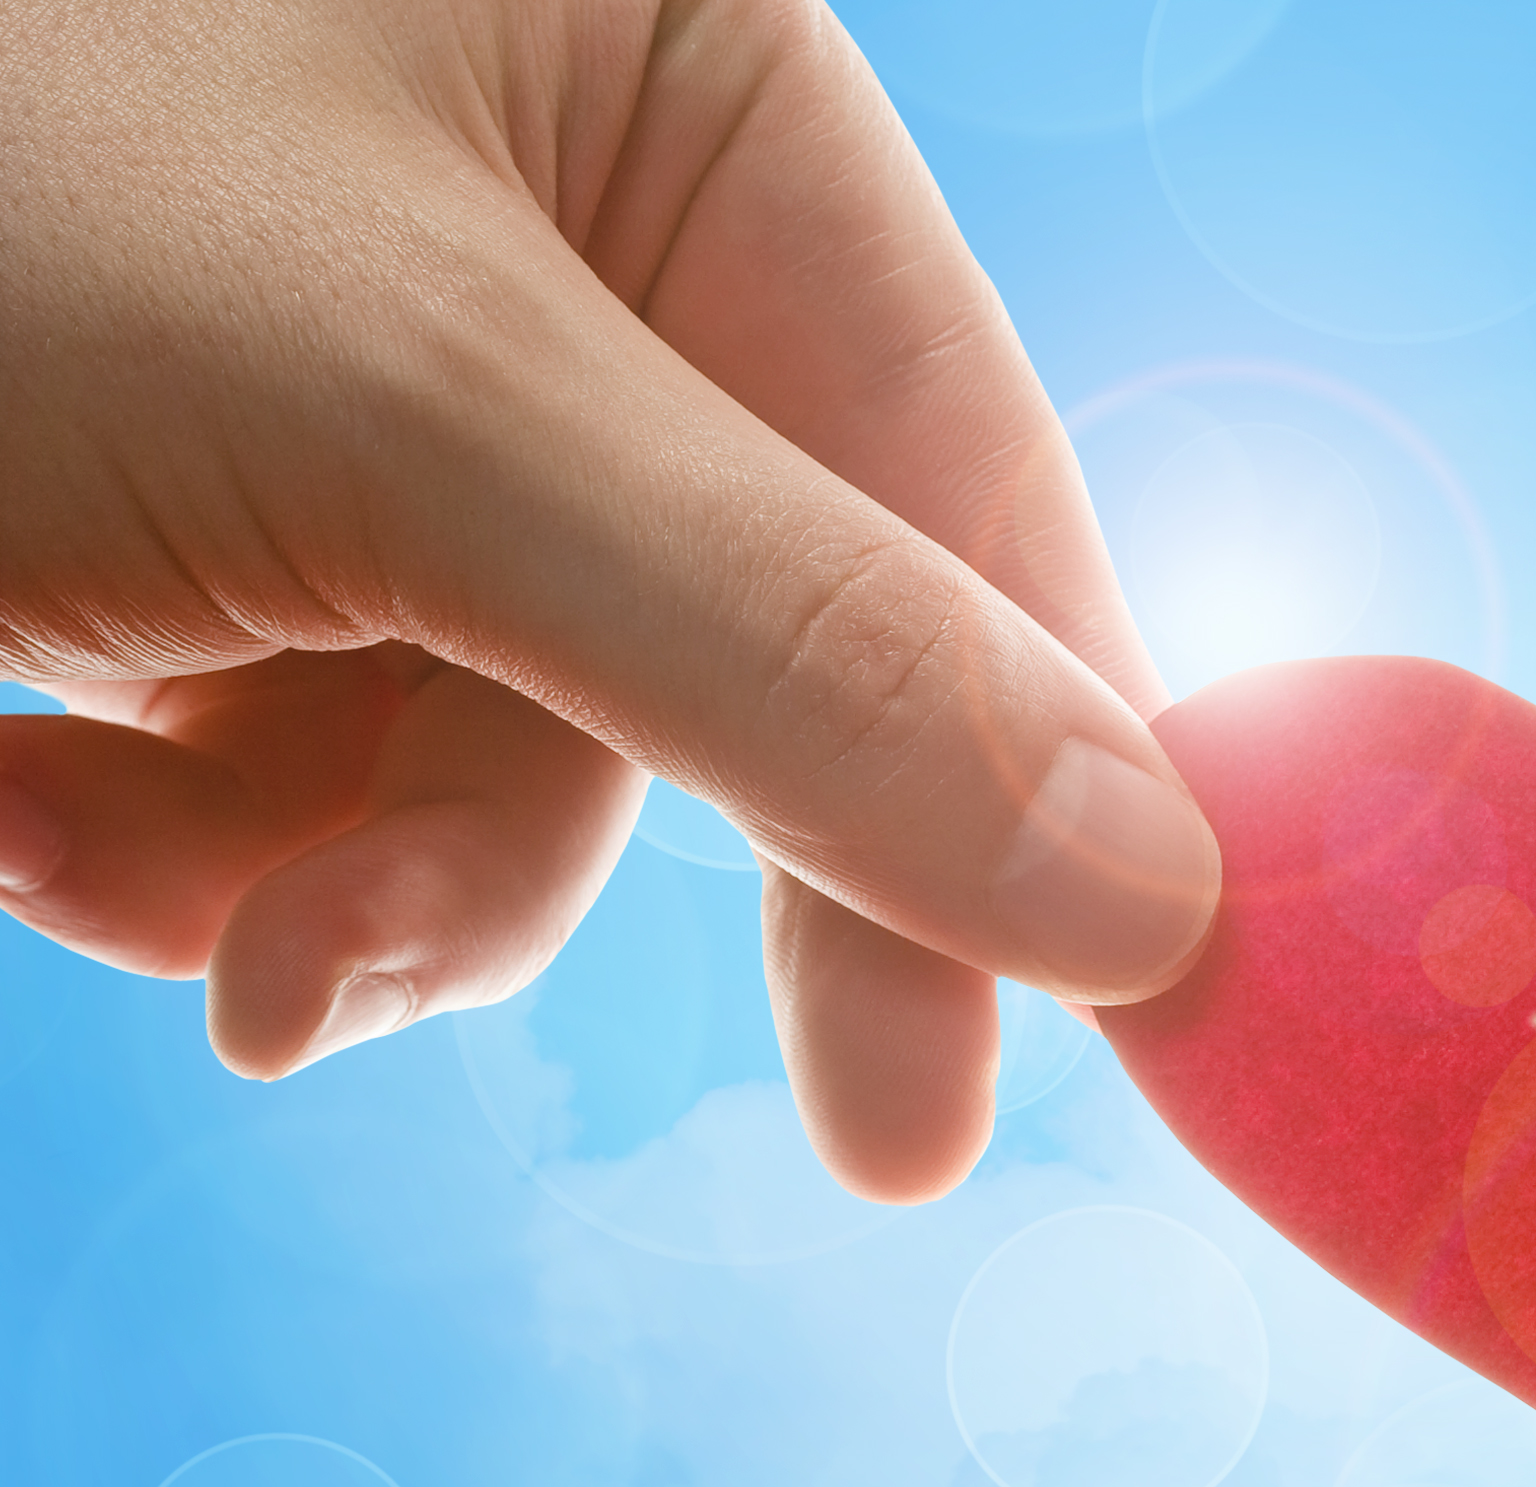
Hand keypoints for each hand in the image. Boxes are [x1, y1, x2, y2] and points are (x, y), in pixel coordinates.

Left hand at [0, 0, 1217, 1200]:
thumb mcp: (398, 402)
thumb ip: (797, 648)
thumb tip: (1150, 888)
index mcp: (684, 86)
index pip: (957, 480)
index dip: (1027, 768)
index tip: (1099, 1029)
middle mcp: (566, 217)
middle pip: (734, 651)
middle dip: (538, 845)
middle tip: (560, 1066)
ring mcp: (390, 370)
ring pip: (508, 747)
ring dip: (321, 873)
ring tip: (87, 862)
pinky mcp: (227, 505)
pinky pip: (323, 758)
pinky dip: (183, 840)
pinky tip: (10, 793)